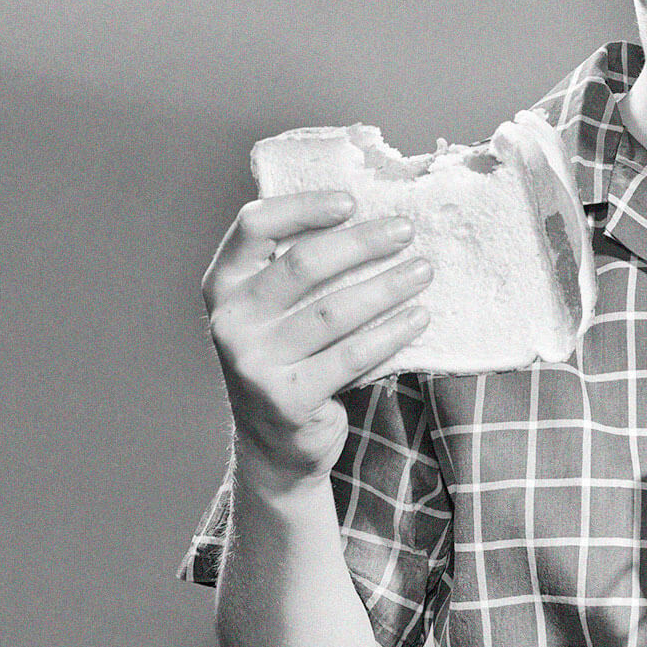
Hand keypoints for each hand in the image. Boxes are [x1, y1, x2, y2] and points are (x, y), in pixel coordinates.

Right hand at [202, 191, 431, 486]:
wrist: (274, 444)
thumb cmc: (287, 358)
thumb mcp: (273, 311)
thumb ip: (293, 268)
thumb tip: (368, 213)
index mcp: (223, 287)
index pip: (253, 226)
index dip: (303, 207)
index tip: (352, 201)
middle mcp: (230, 322)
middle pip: (303, 265)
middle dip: (362, 242)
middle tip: (406, 230)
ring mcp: (254, 363)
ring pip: (334, 311)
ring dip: (387, 286)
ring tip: (422, 270)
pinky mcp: (288, 398)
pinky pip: (352, 356)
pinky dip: (391, 334)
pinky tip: (419, 318)